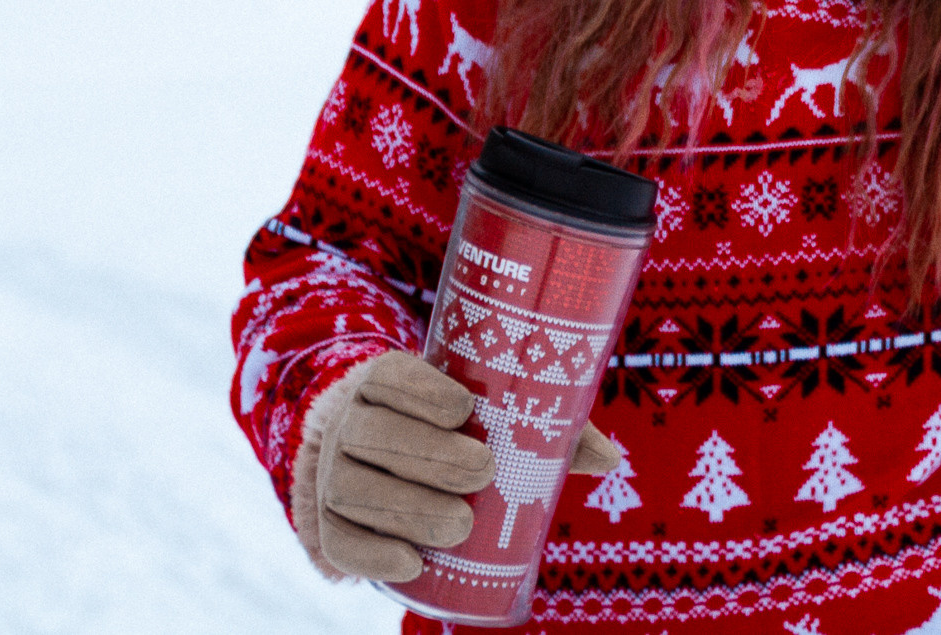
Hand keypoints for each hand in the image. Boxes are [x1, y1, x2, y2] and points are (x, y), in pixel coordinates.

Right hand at [298, 351, 620, 581]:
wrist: (374, 457)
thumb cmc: (446, 430)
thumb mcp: (484, 414)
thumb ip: (540, 427)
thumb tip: (611, 458)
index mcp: (385, 382)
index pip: (389, 376)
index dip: (422, 391)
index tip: (466, 407)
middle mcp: (350, 424)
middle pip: (374, 436)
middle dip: (429, 455)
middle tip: (481, 471)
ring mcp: (333, 476)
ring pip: (356, 490)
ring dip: (409, 509)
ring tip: (460, 524)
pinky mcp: (329, 524)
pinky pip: (340, 542)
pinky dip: (372, 556)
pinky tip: (411, 564)